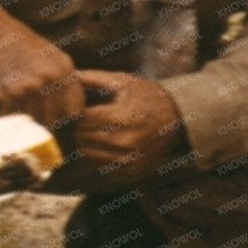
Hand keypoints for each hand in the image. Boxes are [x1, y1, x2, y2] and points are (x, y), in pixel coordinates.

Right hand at [0, 7, 83, 127]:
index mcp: (65, 68)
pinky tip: (7, 98)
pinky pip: (13, 115)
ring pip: (33, 120)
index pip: (74, 110)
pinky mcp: (9, 93)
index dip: (63, 116)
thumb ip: (65, 83)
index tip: (54, 115)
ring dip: (25, 117)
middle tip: (32, 110)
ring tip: (19, 102)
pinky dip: (9, 112)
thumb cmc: (24, 46)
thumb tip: (72, 115)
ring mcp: (31, 85)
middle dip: (43, 120)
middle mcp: (51, 77)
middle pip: (53, 119)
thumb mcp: (54, 58)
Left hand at [69, 70, 185, 184]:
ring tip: (88, 131)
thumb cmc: (148, 95)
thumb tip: (69, 75)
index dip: (74, 113)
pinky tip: (101, 144)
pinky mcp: (131, 172)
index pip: (82, 119)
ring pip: (88, 154)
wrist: (178, 118)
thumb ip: (94, 78)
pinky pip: (100, 167)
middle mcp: (124, 141)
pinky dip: (96, 156)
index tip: (74, 108)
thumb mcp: (124, 81)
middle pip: (82, 138)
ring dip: (84, 143)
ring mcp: (128, 159)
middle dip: (77, 128)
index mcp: (120, 117)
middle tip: (79, 120)